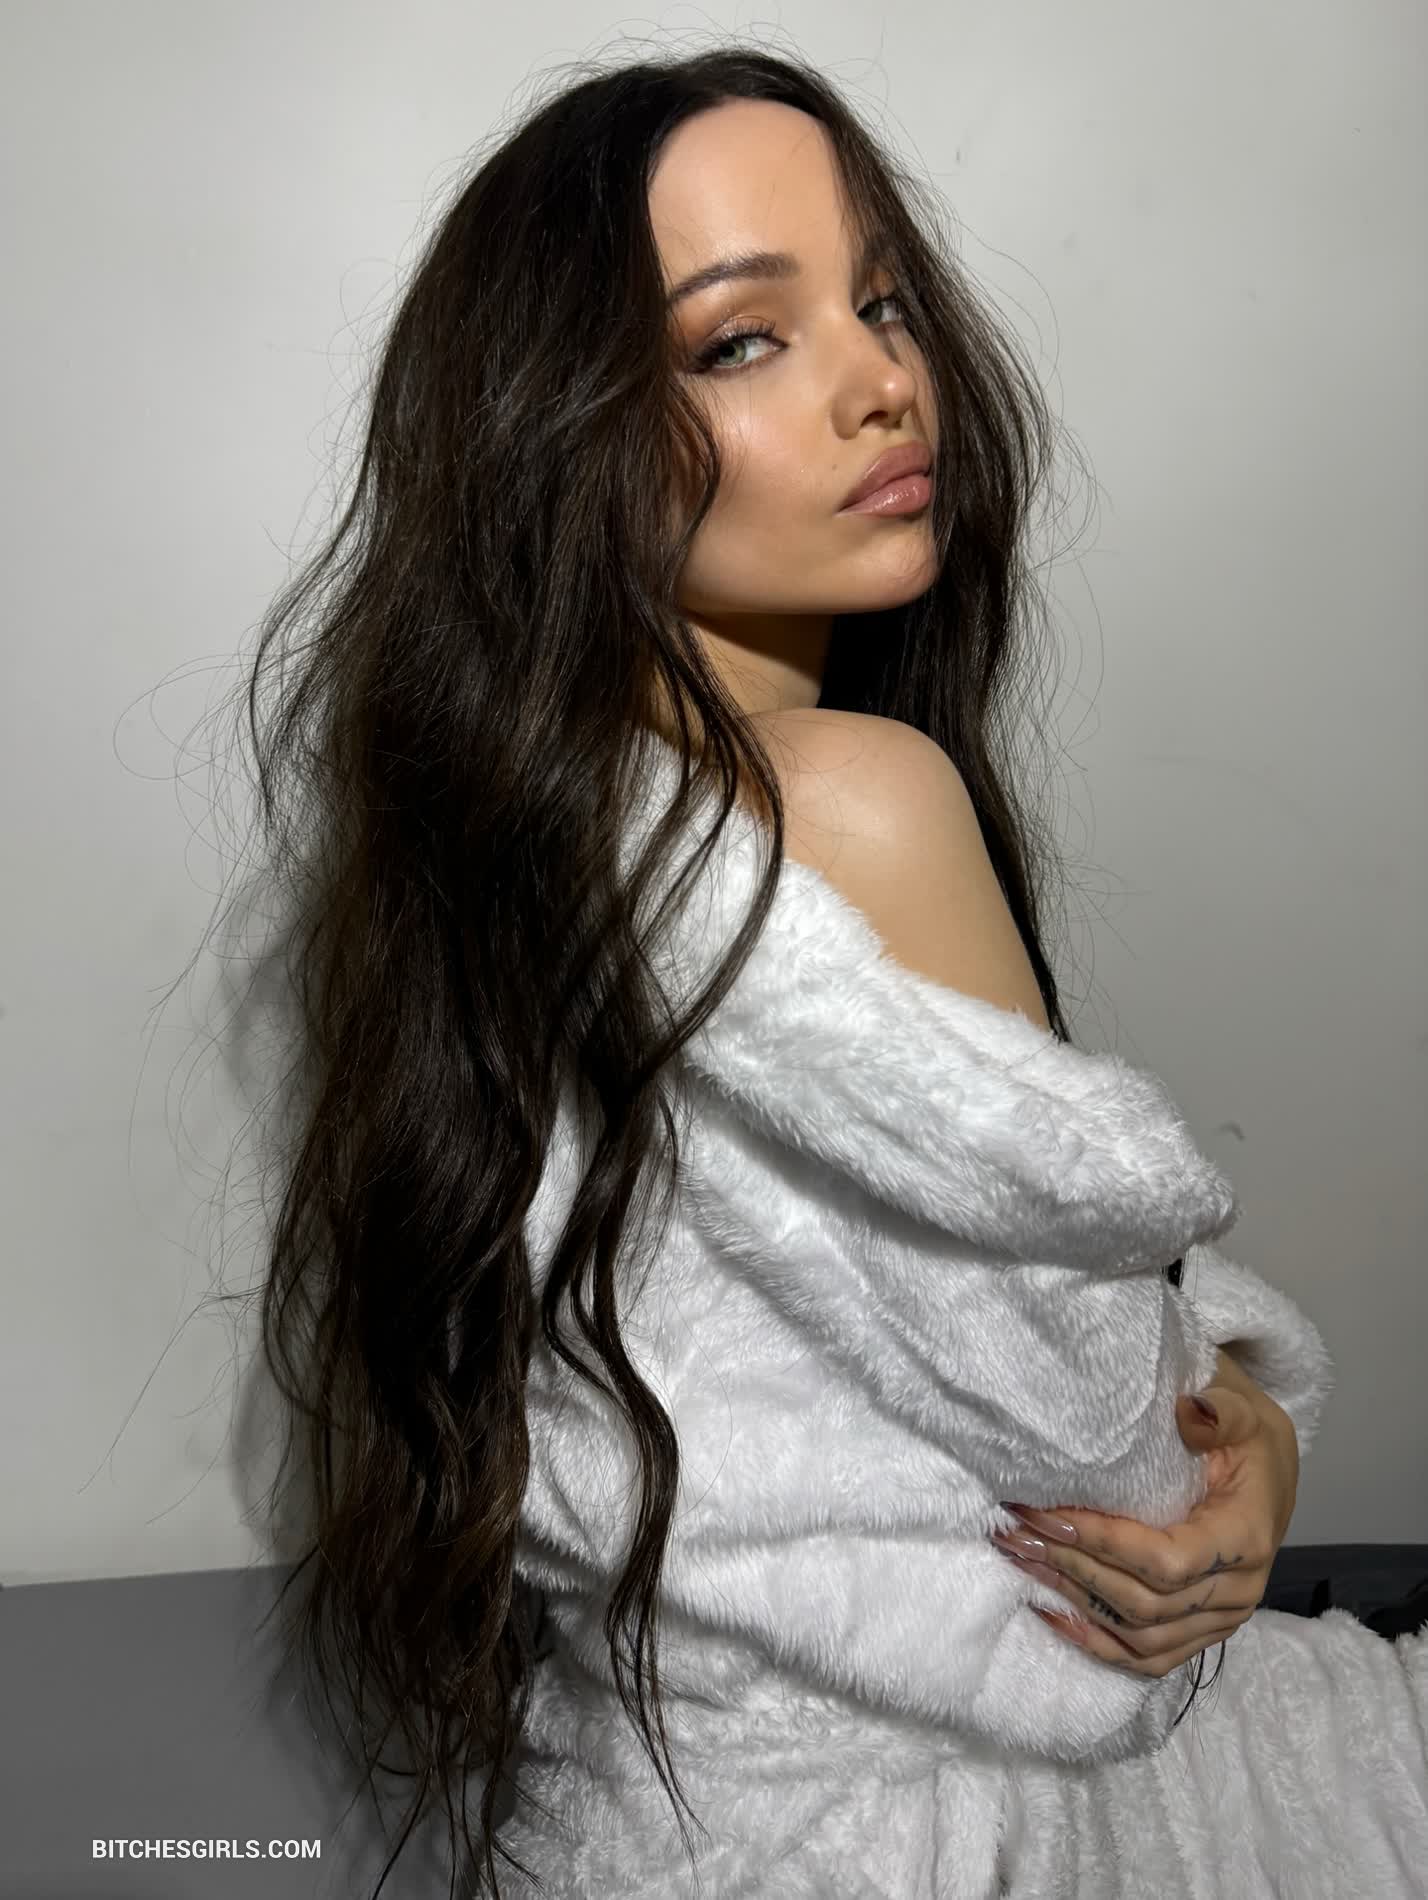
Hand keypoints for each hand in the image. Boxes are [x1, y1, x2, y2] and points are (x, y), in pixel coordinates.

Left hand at [991, 1350, 1298, 1676]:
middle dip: (1073, 1566)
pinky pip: (1148, 1656)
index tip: (1047, 1515)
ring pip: (1139, 1634)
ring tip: (1021, 1562)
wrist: (1271, 1472)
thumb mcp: (1243, 1407)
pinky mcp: (1201, 1631)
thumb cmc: (1248, 1437)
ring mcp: (1220, 1619)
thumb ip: (1220, 1411)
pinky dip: (1097, 1641)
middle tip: (1015, 1532)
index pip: (1168, 1562)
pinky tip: (1051, 1613)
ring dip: (1074, 1600)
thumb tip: (1188, 1411)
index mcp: (1246, 1538)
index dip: (1104, 1544)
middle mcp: (1237, 1591)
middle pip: (1144, 1602)